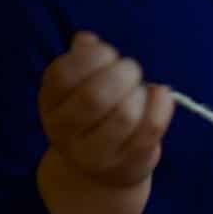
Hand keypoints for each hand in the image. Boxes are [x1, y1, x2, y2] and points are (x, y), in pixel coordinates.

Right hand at [36, 31, 174, 213]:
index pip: (63, 75)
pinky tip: (162, 95)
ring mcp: (97, 153)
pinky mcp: (129, 164)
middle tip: (131, 69)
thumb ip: (82, 59)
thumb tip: (87, 40)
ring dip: (140, 93)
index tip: (108, 53)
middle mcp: (66, 132)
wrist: (100, 173)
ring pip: (125, 115)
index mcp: (50, 103)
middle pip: (94, 97)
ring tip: (141, 90)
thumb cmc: (93, 118)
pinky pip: (150, 131)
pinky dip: (161, 107)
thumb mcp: (78, 87)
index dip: (92, 57)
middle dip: (121, 74)